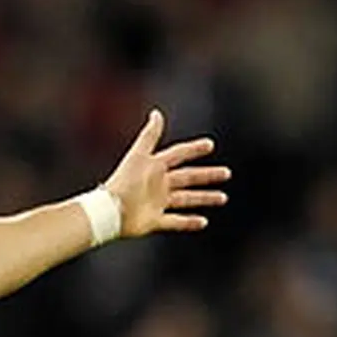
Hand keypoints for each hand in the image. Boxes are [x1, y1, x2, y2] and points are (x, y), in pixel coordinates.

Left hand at [102, 109, 229, 237]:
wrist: (110, 210)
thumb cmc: (124, 182)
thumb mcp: (139, 156)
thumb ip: (149, 135)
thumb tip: (156, 113)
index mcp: (155, 167)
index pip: (178, 155)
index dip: (193, 149)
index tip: (209, 145)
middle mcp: (158, 185)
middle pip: (187, 178)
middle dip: (206, 176)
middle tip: (226, 173)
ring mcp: (157, 203)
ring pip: (186, 200)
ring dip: (204, 198)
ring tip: (222, 197)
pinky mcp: (154, 221)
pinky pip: (175, 222)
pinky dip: (189, 223)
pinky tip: (203, 222)